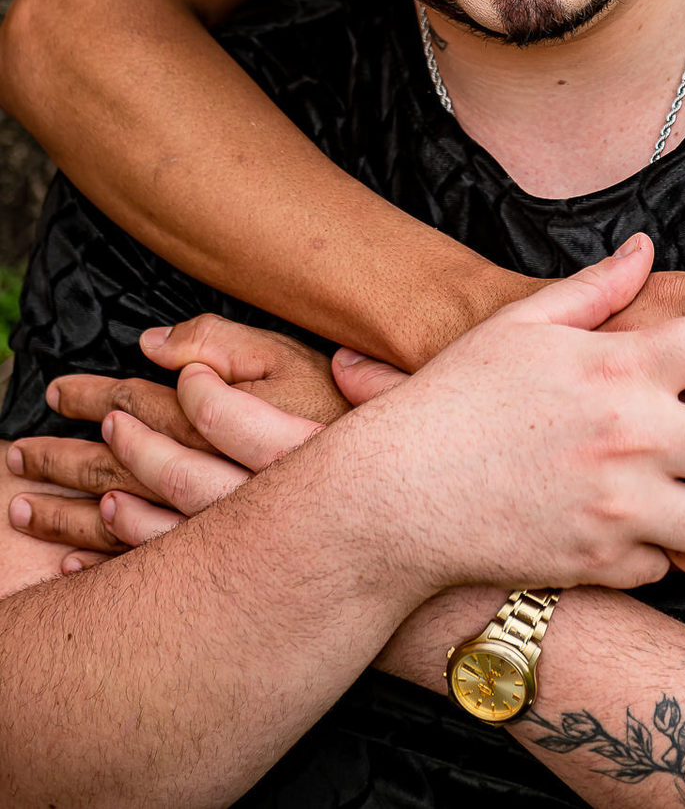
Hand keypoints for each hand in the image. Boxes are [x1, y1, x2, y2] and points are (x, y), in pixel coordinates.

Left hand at [6, 323, 390, 563]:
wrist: (416, 507)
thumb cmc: (359, 424)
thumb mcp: (299, 358)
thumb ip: (230, 343)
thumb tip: (157, 343)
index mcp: (232, 419)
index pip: (150, 406)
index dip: (99, 397)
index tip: (63, 392)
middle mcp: (222, 479)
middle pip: (127, 467)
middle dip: (66, 460)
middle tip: (18, 453)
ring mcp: (227, 531)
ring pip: (130, 523)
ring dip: (70, 514)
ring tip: (25, 507)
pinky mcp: (235, 569)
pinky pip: (156, 569)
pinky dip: (108, 561)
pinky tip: (74, 557)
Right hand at [349, 233, 684, 591]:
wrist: (396, 493)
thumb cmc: (455, 397)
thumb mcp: (520, 325)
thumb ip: (595, 288)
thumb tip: (645, 249)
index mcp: (620, 368)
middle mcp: (633, 440)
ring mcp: (621, 511)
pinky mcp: (602, 567)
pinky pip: (670, 565)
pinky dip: (660, 549)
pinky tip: (632, 524)